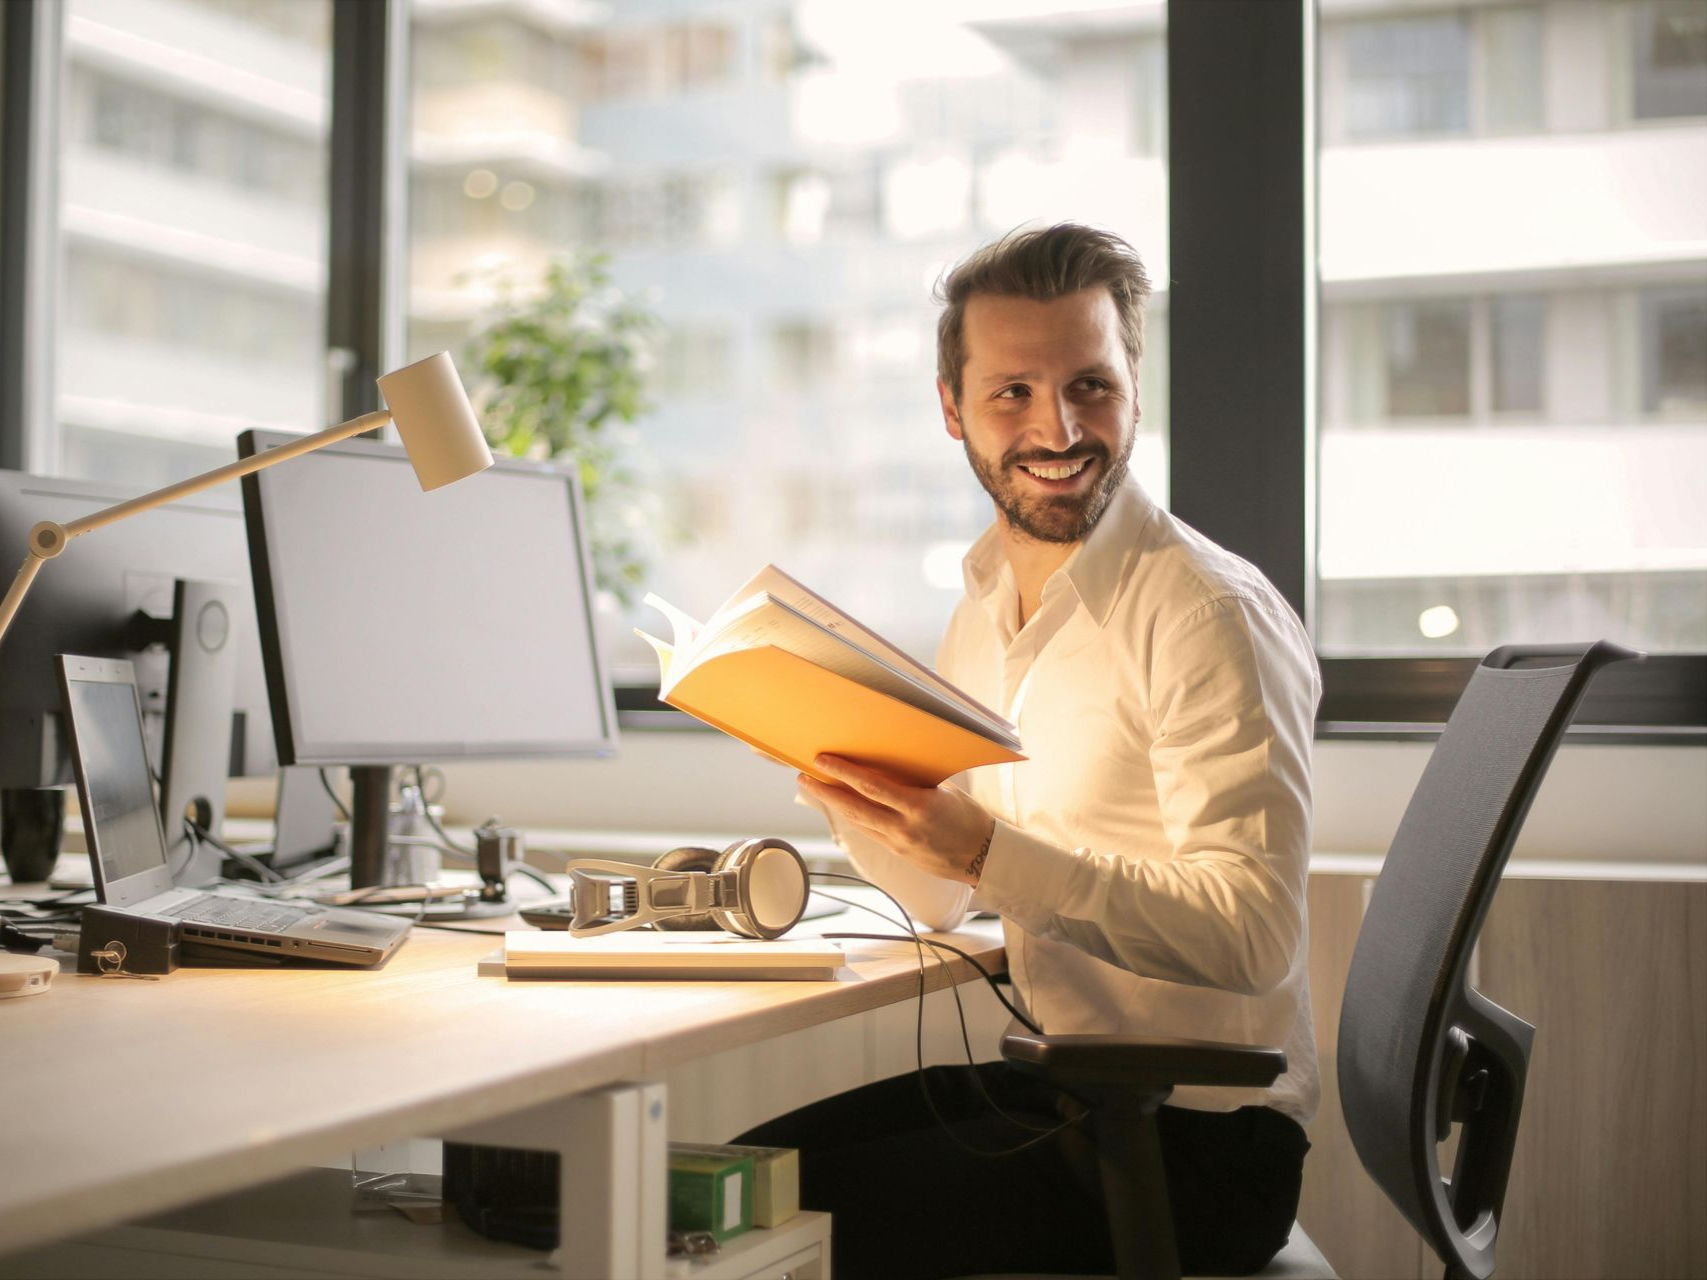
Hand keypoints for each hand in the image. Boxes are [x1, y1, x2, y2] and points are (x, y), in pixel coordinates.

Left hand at [798, 754, 995, 885]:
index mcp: (919, 806)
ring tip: (815, 788)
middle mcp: (904, 827)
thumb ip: (915, 781)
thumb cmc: (969, 818)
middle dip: (825, 791)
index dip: (843, 773)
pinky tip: (841, 805)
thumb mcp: (945, 792)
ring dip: (833, 805)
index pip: (872, 786)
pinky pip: (869, 832)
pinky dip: (853, 816)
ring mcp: (899, 844)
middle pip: (854, 807)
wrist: (983, 857)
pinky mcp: (897, 853)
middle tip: (804, 776)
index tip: (823, 760)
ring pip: (857, 822)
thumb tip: (888, 763)